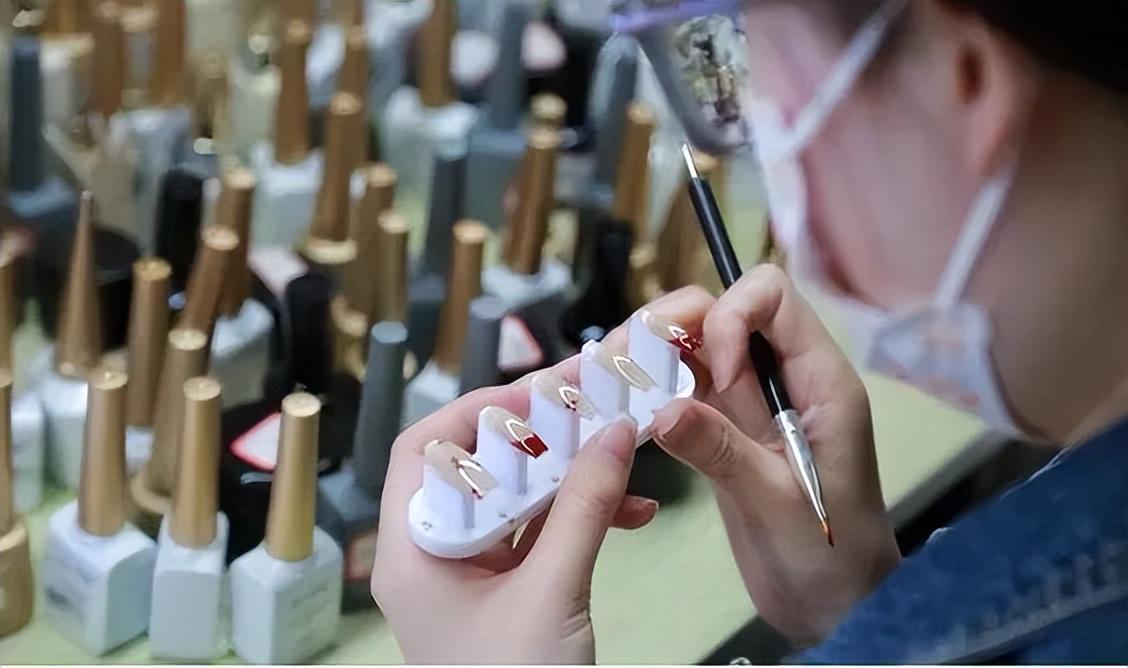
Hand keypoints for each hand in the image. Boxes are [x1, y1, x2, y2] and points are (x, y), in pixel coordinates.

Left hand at [371, 382, 655, 663]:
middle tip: (591, 407)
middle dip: (538, 438)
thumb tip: (616, 430)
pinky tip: (631, 514)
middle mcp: (434, 555)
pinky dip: (581, 518)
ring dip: (569, 477)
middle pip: (477, 467)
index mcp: (413, 551)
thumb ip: (582, 509)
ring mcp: (472, 577)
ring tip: (621, 455)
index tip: (537, 394)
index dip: (474, 411)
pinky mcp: (507, 595)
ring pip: (516, 500)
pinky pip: (541, 536)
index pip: (422, 450)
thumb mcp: (552, 593)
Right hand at [639, 269, 900, 645]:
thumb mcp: (777, 503)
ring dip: (645, 353)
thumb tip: (661, 408)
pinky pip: (680, 388)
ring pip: (692, 345)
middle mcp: (782, 376)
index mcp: (818, 378)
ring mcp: (749, 401)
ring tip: (604, 382)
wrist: (834, 606)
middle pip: (720, 310)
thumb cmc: (829, 556)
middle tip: (625, 368)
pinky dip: (645, 389)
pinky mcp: (722, 429)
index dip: (730, 317)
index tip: (712, 379)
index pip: (771, 296)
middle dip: (668, 325)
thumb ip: (722, 452)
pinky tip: (614, 408)